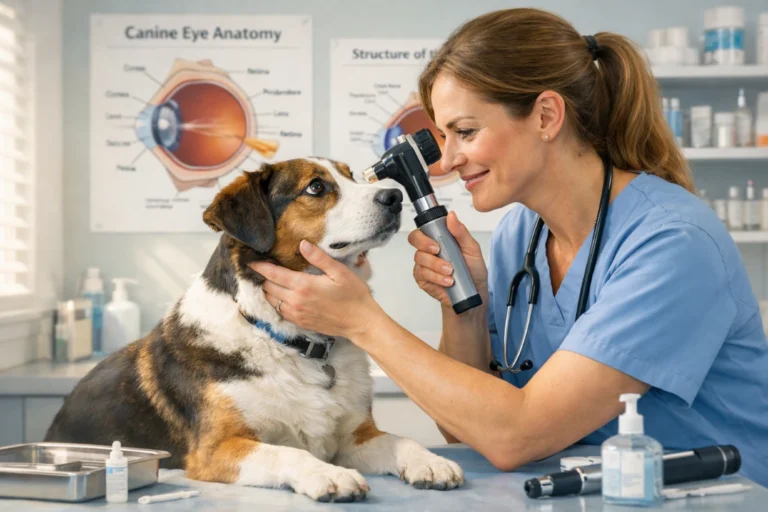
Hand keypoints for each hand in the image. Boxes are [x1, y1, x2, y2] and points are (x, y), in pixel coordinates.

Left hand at [249, 241, 383, 339]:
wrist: (360, 322)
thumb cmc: (353, 295)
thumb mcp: (339, 272)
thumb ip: (319, 258)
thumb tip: (302, 244)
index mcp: (304, 286)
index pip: (274, 274)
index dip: (260, 267)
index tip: (251, 262)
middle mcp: (296, 301)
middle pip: (268, 288)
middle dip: (263, 278)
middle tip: (263, 269)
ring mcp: (297, 314)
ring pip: (272, 302)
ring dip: (268, 292)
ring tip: (270, 282)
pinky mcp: (301, 323)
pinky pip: (280, 312)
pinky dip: (277, 303)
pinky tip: (282, 297)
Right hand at [407, 211, 487, 309]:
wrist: (474, 292)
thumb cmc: (473, 270)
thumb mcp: (472, 248)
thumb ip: (461, 232)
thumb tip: (451, 216)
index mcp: (439, 239)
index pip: (423, 230)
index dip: (424, 234)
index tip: (436, 243)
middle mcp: (429, 250)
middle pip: (414, 240)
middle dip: (425, 246)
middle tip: (438, 252)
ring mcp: (424, 264)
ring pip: (420, 259)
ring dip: (436, 265)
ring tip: (450, 272)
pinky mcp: (423, 279)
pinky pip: (423, 275)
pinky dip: (436, 278)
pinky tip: (447, 281)